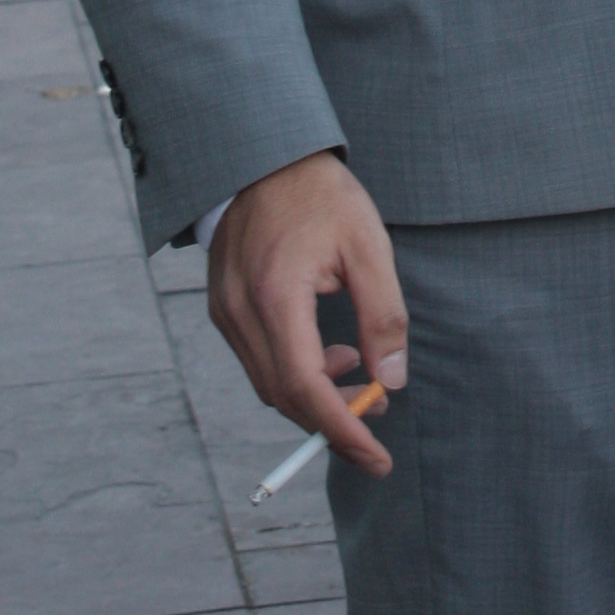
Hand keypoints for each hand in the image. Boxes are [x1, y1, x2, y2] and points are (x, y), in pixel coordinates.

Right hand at [206, 152, 406, 477]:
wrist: (266, 156)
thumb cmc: (322, 195)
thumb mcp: (368, 246)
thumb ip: (383, 315)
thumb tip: (392, 381)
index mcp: (276, 295)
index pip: (306, 387)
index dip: (342, 430)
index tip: (376, 458)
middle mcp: (240, 310)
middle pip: (283, 396)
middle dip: (333, 420)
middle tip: (378, 417)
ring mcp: (225, 311)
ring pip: (268, 384)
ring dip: (315, 396)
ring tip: (361, 374)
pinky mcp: (222, 307)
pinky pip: (259, 361)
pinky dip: (295, 372)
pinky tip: (331, 351)